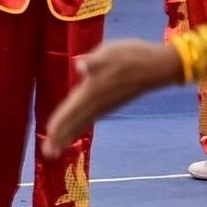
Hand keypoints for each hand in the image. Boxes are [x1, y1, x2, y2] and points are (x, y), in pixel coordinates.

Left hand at [42, 38, 185, 151]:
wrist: (159, 67)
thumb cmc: (133, 55)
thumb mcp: (111, 51)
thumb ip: (94, 62)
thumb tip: (80, 65)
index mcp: (93, 90)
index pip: (71, 111)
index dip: (59, 124)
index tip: (48, 138)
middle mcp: (97, 102)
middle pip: (75, 123)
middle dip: (61, 138)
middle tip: (48, 154)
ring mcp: (105, 105)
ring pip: (83, 123)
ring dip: (69, 135)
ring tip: (56, 149)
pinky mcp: (111, 104)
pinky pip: (89, 119)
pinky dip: (79, 127)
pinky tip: (75, 130)